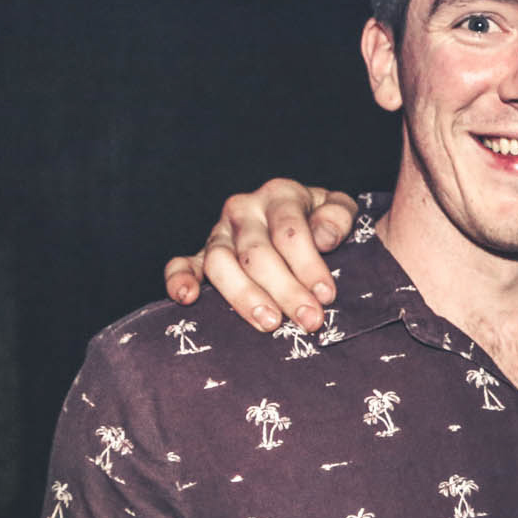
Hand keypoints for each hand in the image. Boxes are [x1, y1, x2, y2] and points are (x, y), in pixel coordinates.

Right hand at [163, 180, 357, 332]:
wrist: (297, 215)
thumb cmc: (319, 218)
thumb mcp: (336, 207)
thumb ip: (338, 215)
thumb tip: (325, 238)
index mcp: (279, 195)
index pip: (290, 232)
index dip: (309, 265)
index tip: (326, 295)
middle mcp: (244, 209)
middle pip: (258, 253)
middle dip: (286, 290)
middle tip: (308, 320)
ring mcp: (219, 232)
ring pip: (221, 262)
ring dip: (244, 295)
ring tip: (269, 323)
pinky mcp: (201, 254)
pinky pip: (182, 263)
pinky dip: (178, 279)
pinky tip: (187, 299)